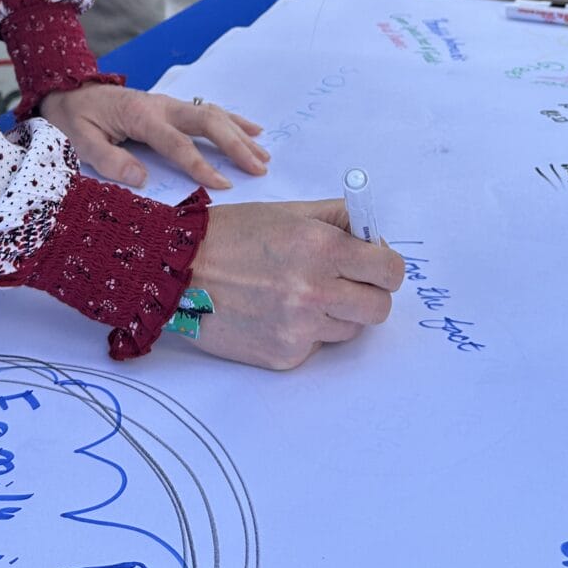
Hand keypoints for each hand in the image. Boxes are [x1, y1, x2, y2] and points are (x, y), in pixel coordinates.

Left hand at [38, 84, 269, 190]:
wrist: (69, 90)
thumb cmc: (73, 118)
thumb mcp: (78, 140)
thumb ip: (107, 159)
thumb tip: (140, 180)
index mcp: (140, 116)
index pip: (177, 143)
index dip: (201, 164)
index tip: (223, 184)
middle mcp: (161, 106)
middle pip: (206, 122)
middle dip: (235, 146)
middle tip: (258, 168)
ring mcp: (168, 103)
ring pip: (213, 115)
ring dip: (240, 134)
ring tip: (264, 156)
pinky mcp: (171, 106)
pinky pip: (208, 111)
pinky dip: (233, 120)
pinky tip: (253, 130)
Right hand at [185, 199, 405, 370]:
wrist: (177, 270)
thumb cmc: (233, 235)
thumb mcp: (290, 212)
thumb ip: (340, 220)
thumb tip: (374, 235)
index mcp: (322, 249)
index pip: (390, 271)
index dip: (385, 266)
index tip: (373, 263)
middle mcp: (315, 292)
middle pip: (379, 309)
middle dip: (369, 294)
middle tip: (345, 282)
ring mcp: (299, 328)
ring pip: (349, 330)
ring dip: (336, 314)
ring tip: (299, 293)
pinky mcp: (283, 355)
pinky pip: (316, 345)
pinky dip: (306, 331)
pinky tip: (276, 311)